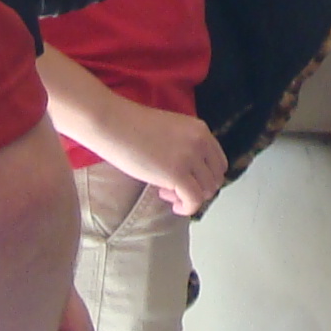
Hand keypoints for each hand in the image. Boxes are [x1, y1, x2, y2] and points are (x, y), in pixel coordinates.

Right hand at [80, 95, 229, 217]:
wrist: (112, 123)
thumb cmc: (132, 126)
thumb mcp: (170, 131)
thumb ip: (185, 146)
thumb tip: (190, 173)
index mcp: (201, 130)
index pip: (219, 163)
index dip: (204, 177)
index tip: (186, 180)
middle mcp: (200, 142)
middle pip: (216, 179)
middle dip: (198, 189)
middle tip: (173, 189)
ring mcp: (190, 158)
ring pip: (207, 191)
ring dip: (189, 197)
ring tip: (166, 193)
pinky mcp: (177, 173)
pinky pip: (194, 200)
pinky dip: (186, 207)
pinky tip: (170, 203)